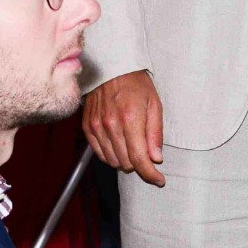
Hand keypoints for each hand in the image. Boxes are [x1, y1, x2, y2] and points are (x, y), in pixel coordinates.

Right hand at [83, 70, 165, 186]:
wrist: (111, 67)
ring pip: (112, 161)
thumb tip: (156, 158)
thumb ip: (155, 133)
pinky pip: (100, 153)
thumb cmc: (136, 84)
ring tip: (132, 146)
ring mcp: (97, 126)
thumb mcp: (154, 103)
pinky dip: (111, 154)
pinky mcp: (88, 126)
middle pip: (126, 163)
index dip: (151, 174)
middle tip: (146, 154)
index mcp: (131, 119)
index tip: (159, 180)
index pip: (140, 159)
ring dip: (125, 160)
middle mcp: (111, 125)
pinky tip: (119, 144)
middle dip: (139, 164)